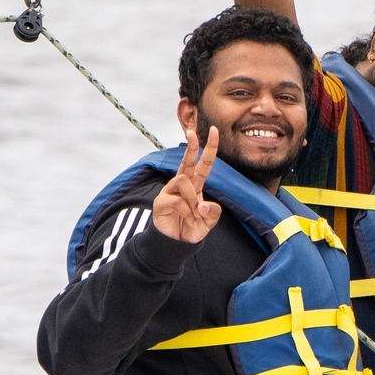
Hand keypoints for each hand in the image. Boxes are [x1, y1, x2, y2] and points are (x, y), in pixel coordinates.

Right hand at [153, 127, 222, 243]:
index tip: (214, 131)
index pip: (204, 164)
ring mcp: (170, 191)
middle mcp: (182, 184)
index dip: (209, 148)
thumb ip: (212, 212)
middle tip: (192, 132)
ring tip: (193, 214)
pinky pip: (177, 199)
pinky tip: (186, 218)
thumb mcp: (209, 222)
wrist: (176, 244)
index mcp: (196, 185)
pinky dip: (186, 210)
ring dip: (192, 197)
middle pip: (187, 161)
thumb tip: (203, 205)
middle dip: (191, 146)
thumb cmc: (192, 228)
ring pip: (184, 180)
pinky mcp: (161, 201)